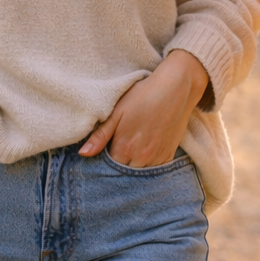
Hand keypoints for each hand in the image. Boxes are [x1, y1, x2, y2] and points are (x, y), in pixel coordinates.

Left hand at [79, 50, 209, 166]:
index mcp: (124, 149)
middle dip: (119, 164)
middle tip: (119, 148)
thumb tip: (83, 154)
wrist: (175, 88)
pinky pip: (155, 169)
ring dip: (134, 165)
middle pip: (124, 172)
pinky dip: (148, 163)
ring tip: (133, 147)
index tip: (105, 151)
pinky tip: (146, 148)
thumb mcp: (117, 112)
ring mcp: (157, 158)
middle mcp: (141, 158)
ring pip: (140, 172)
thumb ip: (100, 136)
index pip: (108, 168)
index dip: (105, 161)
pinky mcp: (169, 155)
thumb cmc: (142, 96)